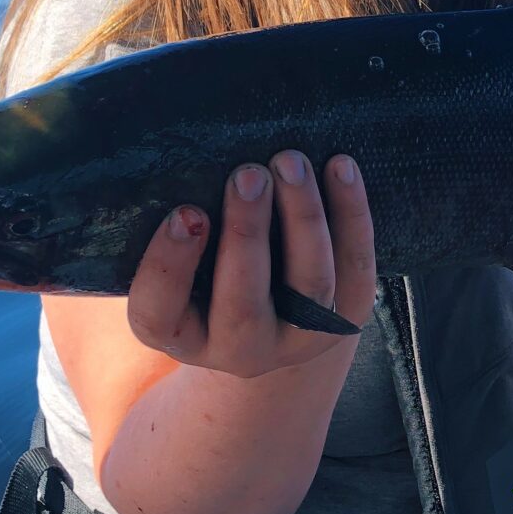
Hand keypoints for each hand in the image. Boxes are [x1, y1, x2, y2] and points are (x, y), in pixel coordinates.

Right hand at [125, 150, 375, 376]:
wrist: (275, 319)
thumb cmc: (208, 274)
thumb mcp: (181, 265)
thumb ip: (179, 230)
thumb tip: (186, 163)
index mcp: (181, 337)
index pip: (157, 314)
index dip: (169, 265)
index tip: (184, 213)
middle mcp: (238, 350)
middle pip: (242, 303)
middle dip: (246, 234)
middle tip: (248, 175)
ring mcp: (298, 340)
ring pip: (309, 284)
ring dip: (302, 217)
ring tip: (290, 163)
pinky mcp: (345, 318)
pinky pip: (355, 267)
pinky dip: (352, 215)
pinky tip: (340, 167)